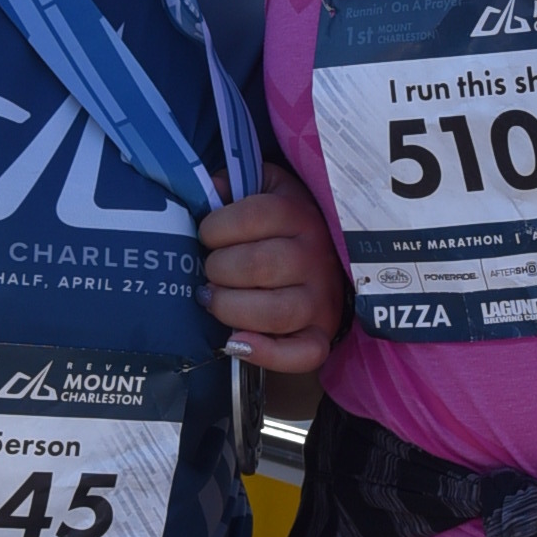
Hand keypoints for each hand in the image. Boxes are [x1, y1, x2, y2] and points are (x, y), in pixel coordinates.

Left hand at [199, 172, 345, 372]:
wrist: (328, 260)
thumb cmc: (282, 225)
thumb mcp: (267, 189)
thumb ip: (236, 182)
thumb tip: (212, 190)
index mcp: (300, 214)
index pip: (255, 216)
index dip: (217, 227)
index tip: (208, 236)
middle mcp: (316, 256)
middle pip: (258, 266)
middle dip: (218, 270)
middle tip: (211, 272)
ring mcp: (323, 298)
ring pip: (275, 311)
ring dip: (231, 308)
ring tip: (215, 301)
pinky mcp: (323, 333)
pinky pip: (303, 353)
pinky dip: (267, 353)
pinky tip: (236, 342)